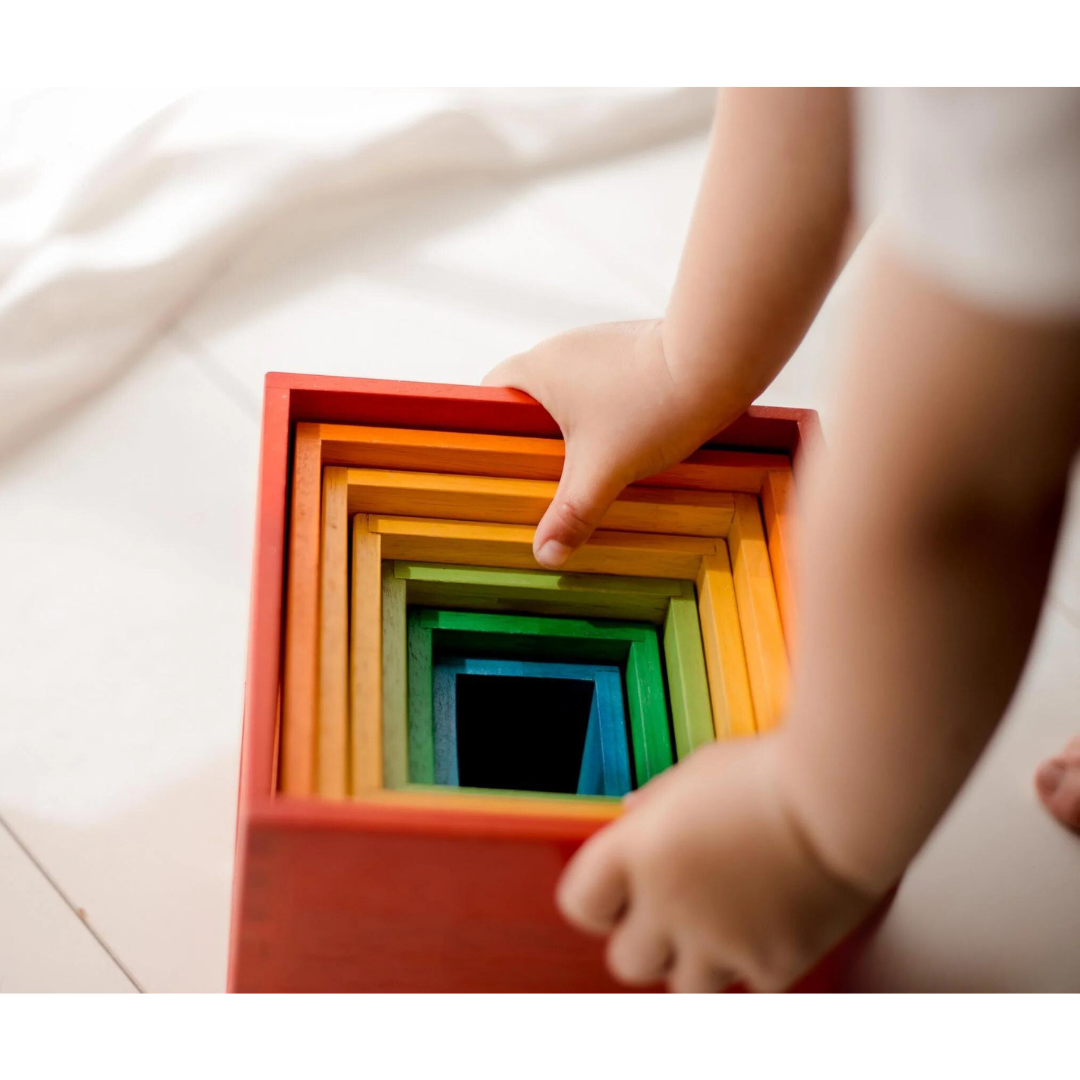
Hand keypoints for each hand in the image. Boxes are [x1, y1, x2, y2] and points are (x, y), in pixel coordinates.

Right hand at [483, 320, 743, 567]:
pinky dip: (608, 410)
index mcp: (536, 369)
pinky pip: (605, 384)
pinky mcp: (633, 348)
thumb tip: (544, 556)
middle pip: (531, 399)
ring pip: (571, 392)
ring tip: (592, 463)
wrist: (718, 357)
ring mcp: (599, 343)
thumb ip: (571, 513)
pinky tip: (629, 436)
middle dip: (537, 438)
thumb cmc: (651, 405)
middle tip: (547, 478)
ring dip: (577, 425)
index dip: (487, 430)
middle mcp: (561, 348)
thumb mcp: (604, 469)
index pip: (488, 395)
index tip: (502, 465)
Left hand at [556, 737, 876, 991]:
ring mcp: (718, 938)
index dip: (599, 899)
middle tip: (674, 911)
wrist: (845, 795)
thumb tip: (633, 812)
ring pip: (684, 984)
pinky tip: (772, 921)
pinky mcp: (770, 963)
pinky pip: (747, 983)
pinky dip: (756, 962)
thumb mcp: (697, 771)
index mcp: (639, 849)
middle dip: (646, 939)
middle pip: (625, 960)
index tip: (618, 891)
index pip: (580, 903)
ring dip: (699, 959)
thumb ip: (657, 803)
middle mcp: (668, 901)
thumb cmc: (775, 771)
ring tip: (728, 918)